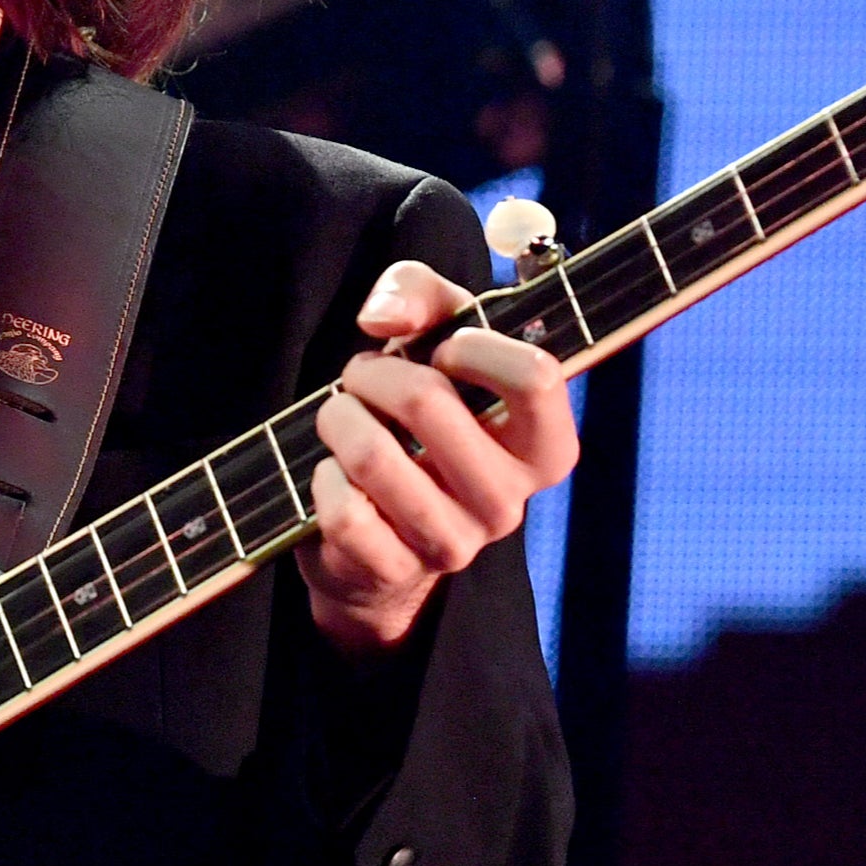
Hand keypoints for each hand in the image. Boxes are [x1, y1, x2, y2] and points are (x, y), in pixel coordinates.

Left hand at [299, 261, 578, 655]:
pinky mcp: (394, 571)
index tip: (441, 351)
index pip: (535, 377)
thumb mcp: (435, 337)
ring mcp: (454, 543)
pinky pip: (343, 509)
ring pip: (372, 454)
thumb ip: (420, 294)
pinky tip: (335, 475)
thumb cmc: (419, 418)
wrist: (378, 529)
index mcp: (543, 447)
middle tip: (363, 377)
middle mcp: (508, 502)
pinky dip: (322, 476)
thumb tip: (381, 318)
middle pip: (428, 402)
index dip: (471, 345)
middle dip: (373, 372)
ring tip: (341, 417)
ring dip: (337, 418)